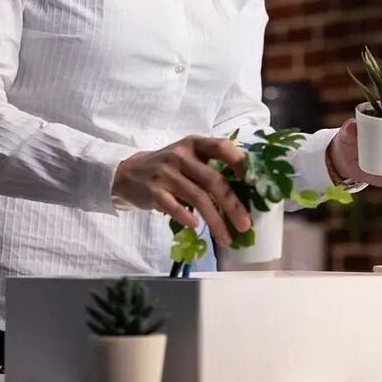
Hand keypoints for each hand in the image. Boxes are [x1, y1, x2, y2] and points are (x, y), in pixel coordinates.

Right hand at [113, 136, 250, 245]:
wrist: (127, 173)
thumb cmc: (168, 167)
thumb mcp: (188, 157)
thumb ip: (211, 166)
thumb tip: (246, 190)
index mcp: (194, 144)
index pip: (221, 146)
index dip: (240, 162)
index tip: (254, 182)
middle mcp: (181, 156)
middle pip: (213, 180)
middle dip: (232, 205)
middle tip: (245, 225)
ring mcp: (165, 173)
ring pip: (197, 197)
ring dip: (215, 220)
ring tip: (226, 237)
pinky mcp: (152, 190)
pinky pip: (173, 206)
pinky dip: (186, 216)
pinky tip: (195, 226)